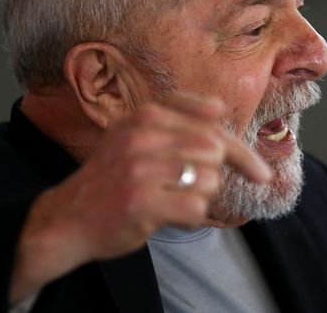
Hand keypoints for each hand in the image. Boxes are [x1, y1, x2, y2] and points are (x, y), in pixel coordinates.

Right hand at [9, 92, 270, 301]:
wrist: (67, 218)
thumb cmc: (112, 178)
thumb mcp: (136, 135)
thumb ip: (177, 121)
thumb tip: (221, 108)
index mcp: (145, 114)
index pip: (209, 121)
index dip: (240, 148)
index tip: (260, 171)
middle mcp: (142, 134)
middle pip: (215, 150)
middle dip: (215, 175)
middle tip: (194, 189)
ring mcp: (140, 167)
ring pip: (209, 179)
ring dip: (201, 197)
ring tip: (172, 200)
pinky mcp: (140, 201)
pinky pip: (195, 208)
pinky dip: (192, 218)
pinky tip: (171, 217)